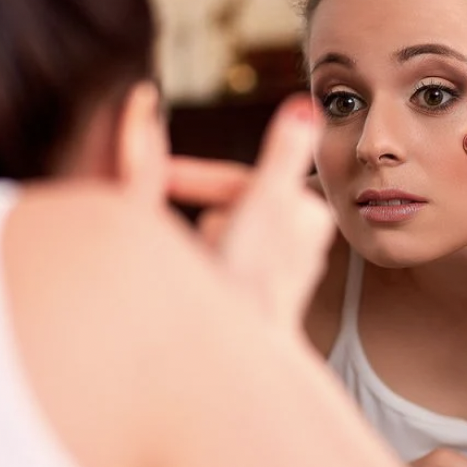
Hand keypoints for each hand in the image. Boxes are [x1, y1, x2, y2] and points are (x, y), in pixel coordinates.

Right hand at [166, 95, 333, 327]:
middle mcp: (304, 241)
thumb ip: (282, 154)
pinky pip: (223, 264)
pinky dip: (209, 268)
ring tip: (211, 275)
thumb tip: (307, 105)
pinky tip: (214, 292)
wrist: (238, 362)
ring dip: (205, 248)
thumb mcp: (262, 206)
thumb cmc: (248, 284)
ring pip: (222, 237)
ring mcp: (284, 270)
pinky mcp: (264, 297)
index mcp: (308, 214)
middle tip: (200, 253)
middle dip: (204, 224)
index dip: (192, 175)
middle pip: (229, 209)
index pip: (240, 178)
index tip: (158, 176)